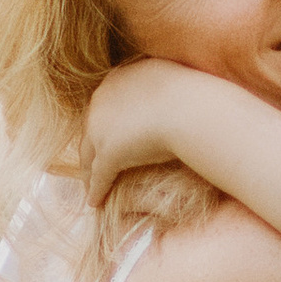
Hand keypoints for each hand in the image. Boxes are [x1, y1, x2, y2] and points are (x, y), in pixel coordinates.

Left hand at [80, 59, 205, 203]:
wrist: (189, 108)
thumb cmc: (191, 93)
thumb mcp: (169, 79)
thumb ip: (159, 86)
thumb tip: (169, 92)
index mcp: (115, 80)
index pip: (103, 106)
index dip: (104, 124)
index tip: (107, 135)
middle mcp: (101, 101)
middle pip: (90, 130)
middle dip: (91, 148)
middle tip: (91, 165)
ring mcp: (101, 128)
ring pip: (89, 156)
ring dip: (89, 173)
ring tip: (91, 186)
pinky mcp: (108, 153)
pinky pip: (99, 176)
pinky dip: (96, 190)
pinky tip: (96, 202)